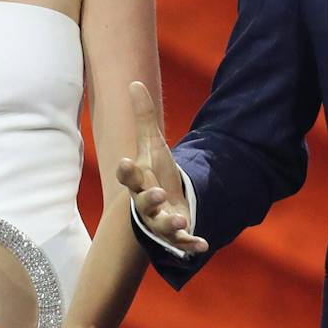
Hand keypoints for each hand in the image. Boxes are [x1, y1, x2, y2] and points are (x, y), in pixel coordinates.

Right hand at [115, 81, 207, 253]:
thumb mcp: (152, 145)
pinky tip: (201, 245)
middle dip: (150, 199)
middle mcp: (146, 203)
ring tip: (181, 219)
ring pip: (162, 224)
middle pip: (143, 202)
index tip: (125, 162)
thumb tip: (134, 82)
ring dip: (170, 223)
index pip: (128, 176)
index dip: (126, 171)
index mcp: (139, 180)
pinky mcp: (176, 234)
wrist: (164, 203)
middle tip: (158, 193)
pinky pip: (181, 242)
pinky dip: (190, 244)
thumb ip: (144, 118)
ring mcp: (160, 220)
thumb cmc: (154, 173)